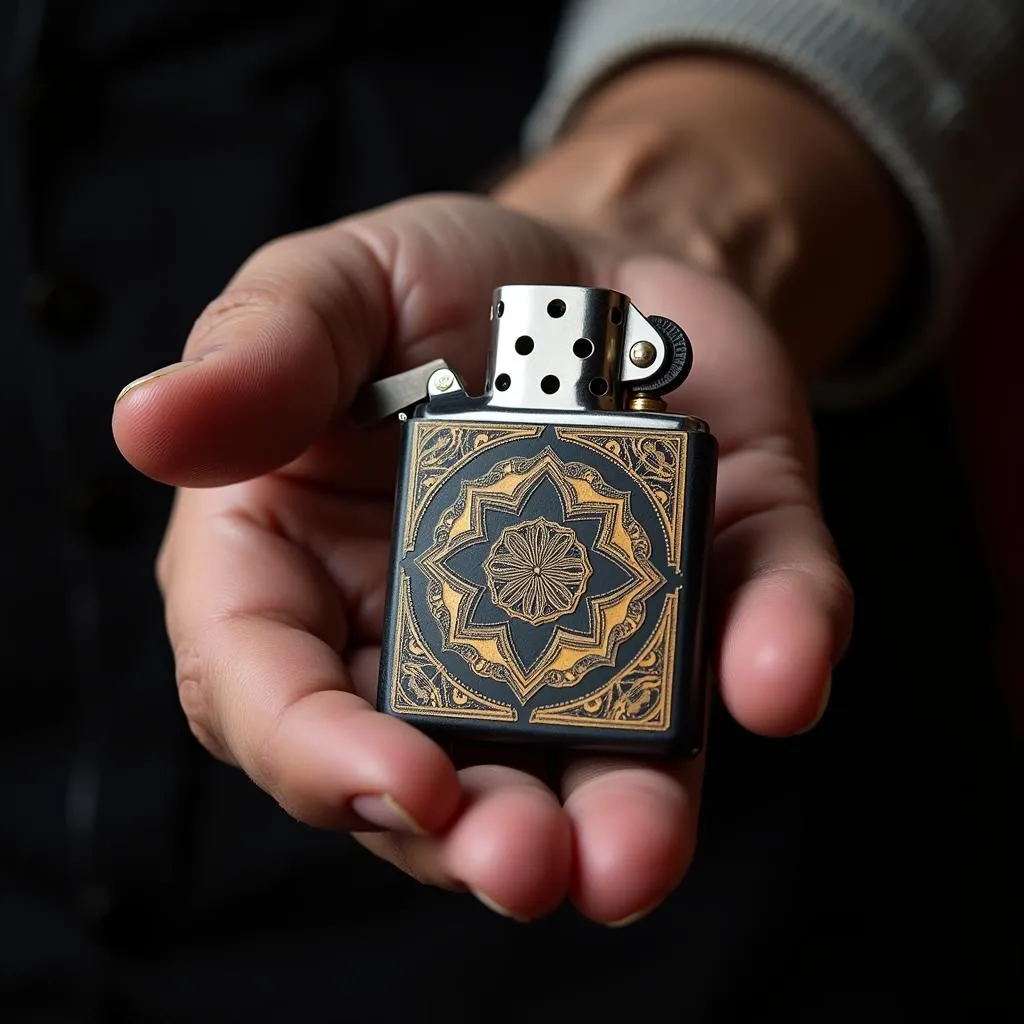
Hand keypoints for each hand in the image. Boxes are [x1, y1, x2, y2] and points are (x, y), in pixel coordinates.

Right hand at [113, 193, 850, 924]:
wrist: (590, 262)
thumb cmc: (433, 284)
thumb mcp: (331, 286)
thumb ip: (260, 353)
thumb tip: (150, 424)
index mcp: (311, 575)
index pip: (279, 697)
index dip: (322, 759)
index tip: (394, 778)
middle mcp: (441, 641)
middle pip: (439, 776)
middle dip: (478, 835)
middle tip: (527, 865)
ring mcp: (586, 632)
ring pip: (596, 761)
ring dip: (622, 822)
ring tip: (631, 859)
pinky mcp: (708, 592)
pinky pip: (746, 638)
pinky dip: (773, 655)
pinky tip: (776, 671)